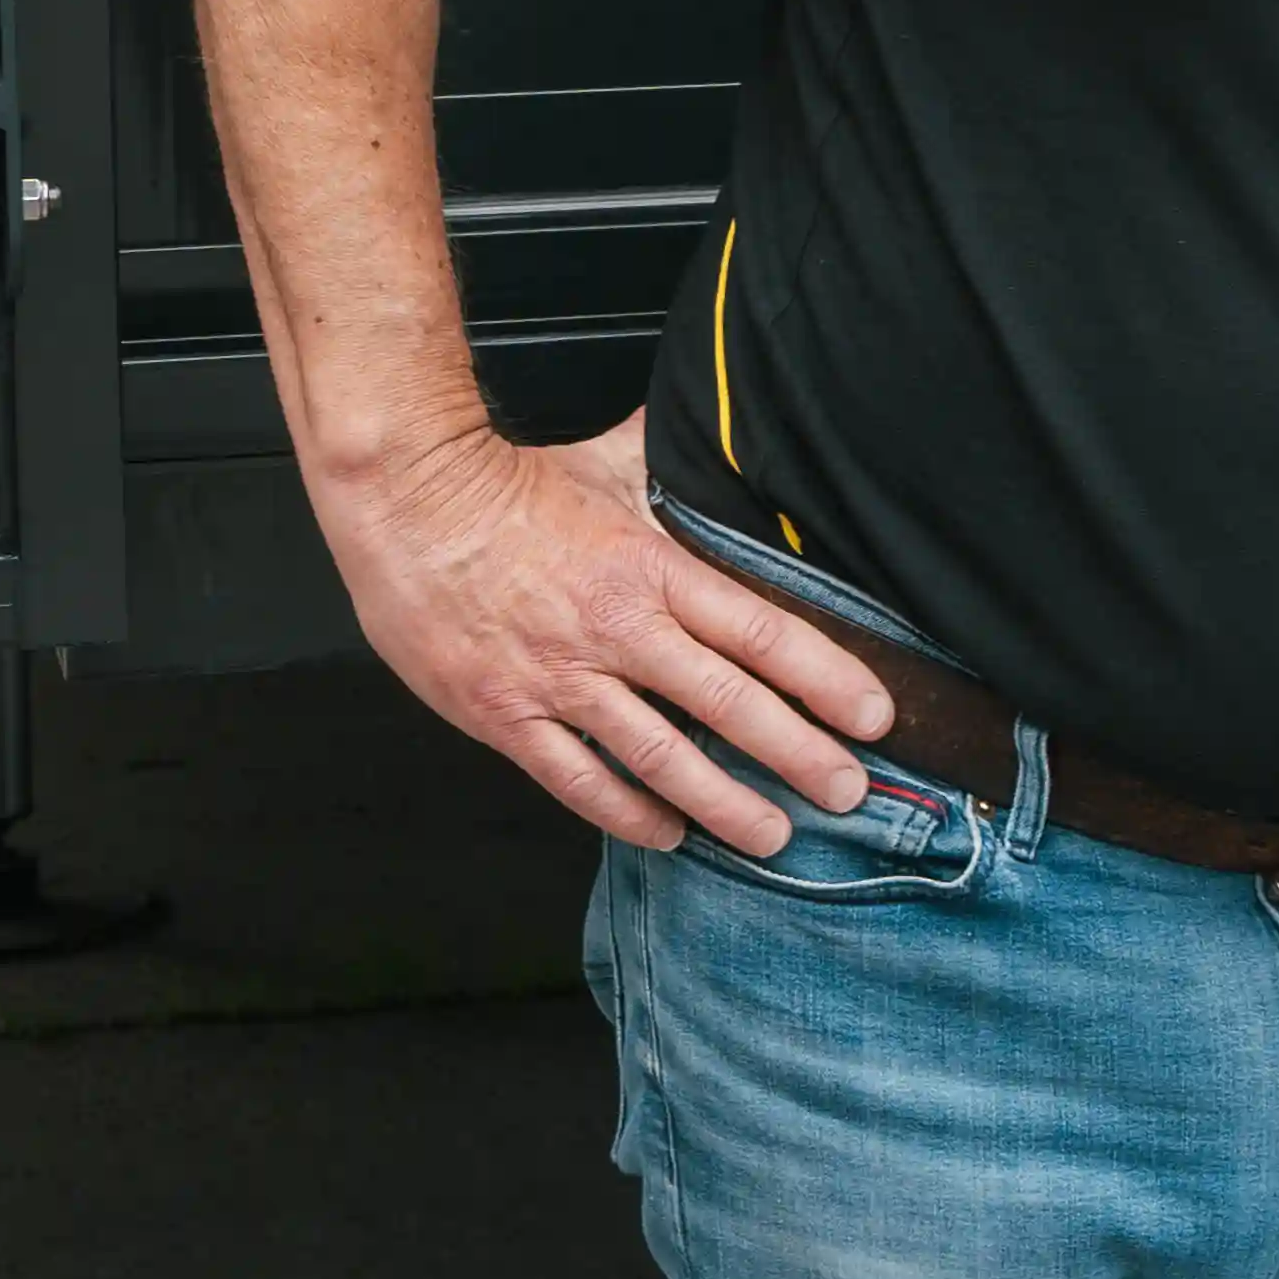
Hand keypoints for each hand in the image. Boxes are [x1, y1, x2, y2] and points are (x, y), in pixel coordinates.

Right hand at [317, 409, 900, 854]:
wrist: (405, 504)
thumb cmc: (510, 485)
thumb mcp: (611, 464)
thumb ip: (680, 469)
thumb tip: (738, 442)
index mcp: (651, 570)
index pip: (761, 630)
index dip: (825, 678)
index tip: (873, 715)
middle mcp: (616, 631)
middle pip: (728, 705)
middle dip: (798, 756)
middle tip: (847, 793)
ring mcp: (561, 681)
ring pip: (660, 757)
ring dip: (724, 804)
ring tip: (771, 835)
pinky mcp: (507, 715)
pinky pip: (578, 779)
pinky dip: (628, 812)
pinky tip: (666, 832)